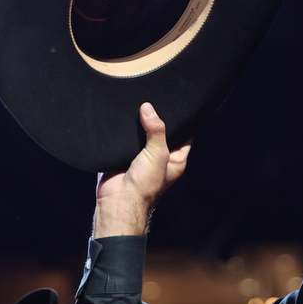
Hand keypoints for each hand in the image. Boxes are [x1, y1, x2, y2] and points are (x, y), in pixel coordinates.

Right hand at [94, 102, 191, 236]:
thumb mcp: (157, 154)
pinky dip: (124, 131)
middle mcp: (160, 159)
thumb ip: (156, 131)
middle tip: (153, 103)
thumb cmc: (143, 185)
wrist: (118, 200)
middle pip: (161, 133)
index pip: (184, 136)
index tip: (178, 106)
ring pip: (143, 135)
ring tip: (137, 108)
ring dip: (139, 125)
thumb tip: (148, 109)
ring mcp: (142, 158)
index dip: (182, 122)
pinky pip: (126, 140)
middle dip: (157, 120)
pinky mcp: (124, 157)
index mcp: (175, 160)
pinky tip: (123, 120)